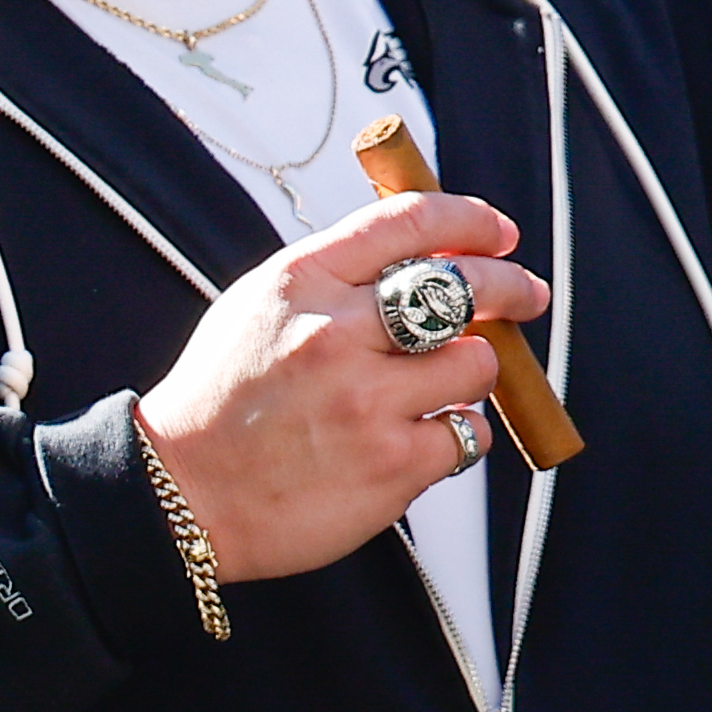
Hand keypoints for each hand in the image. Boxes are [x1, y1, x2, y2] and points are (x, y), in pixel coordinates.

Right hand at [134, 189, 550, 583]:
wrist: (184, 491)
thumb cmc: (222, 399)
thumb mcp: (261, 310)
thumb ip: (334, 279)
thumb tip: (426, 258)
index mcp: (301, 282)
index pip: (407, 223)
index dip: (468, 220)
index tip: (497, 232)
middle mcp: (337, 333)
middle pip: (463, 289)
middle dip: (511, 288)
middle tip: (527, 295)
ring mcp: (367, 400)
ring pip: (476, 366)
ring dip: (468, 376)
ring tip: (433, 392)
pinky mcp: (393, 464)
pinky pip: (467, 435)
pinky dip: (453, 436)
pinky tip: (412, 440)